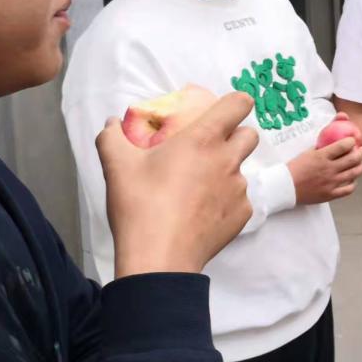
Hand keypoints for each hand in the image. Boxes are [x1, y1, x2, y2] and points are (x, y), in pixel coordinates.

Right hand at [99, 92, 258, 278]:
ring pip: (242, 169)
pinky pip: (239, 199)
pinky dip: (225, 201)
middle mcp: (228, 160)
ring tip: (197, 187)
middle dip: (235, 136)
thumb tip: (111, 123)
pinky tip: (201, 212)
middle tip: (208, 149)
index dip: (234, 103)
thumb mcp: (117, 165)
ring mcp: (239, 188)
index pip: (239, 103)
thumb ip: (113, 137)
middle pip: (250, 135)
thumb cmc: (140, 205)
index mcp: (204, 139)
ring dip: (226, 171)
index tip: (221, 111)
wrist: (158, 257)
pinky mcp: (243, 214)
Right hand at [289, 137, 361, 203]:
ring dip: (361, 167)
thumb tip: (331, 135)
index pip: (343, 145)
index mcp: (321, 156)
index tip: (352, 140)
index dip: (351, 142)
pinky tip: (352, 179)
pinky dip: (353, 183)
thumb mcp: (307, 152)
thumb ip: (320, 145)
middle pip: (352, 159)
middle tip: (361, 150)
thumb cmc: (295, 168)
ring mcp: (331, 182)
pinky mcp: (330, 194)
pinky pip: (348, 189)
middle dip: (360, 153)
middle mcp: (328, 169)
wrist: (285, 187)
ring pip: (354, 173)